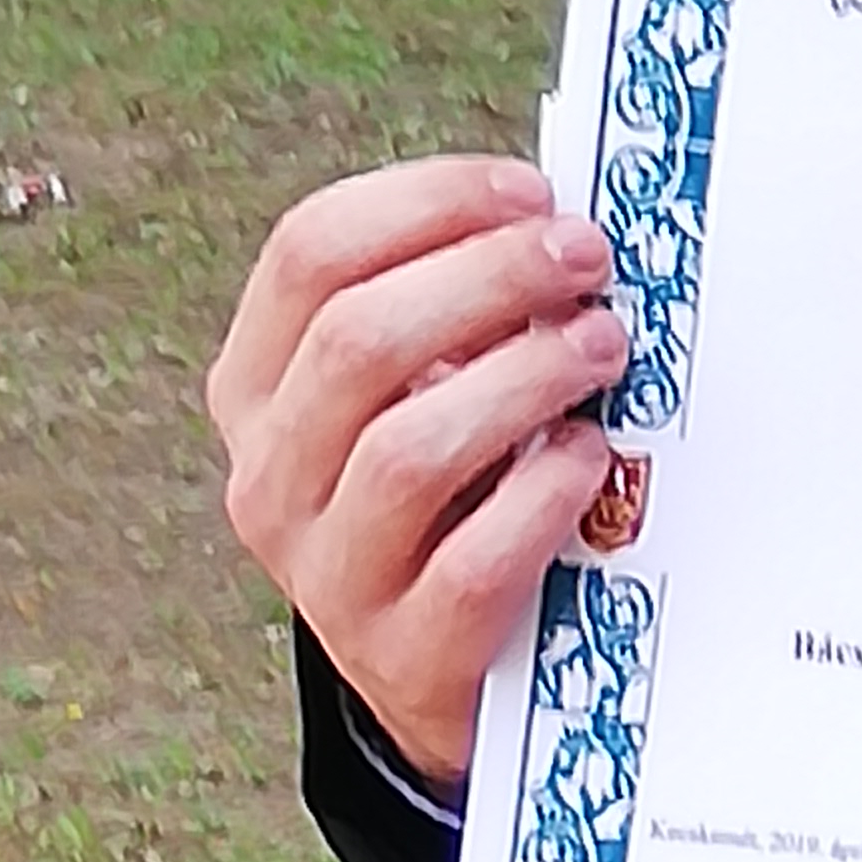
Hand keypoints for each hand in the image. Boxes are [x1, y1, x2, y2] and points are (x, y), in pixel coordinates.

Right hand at [208, 156, 630, 790]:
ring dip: (523, 379)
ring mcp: (328, 576)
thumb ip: (463, 311)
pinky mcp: (405, 654)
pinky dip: (543, 497)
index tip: (532, 191)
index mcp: (258, 387)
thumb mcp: (422, 393)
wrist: (447, 670)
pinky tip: (591, 459)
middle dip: (490, 276)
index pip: (308, 253)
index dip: (428, 203)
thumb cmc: (455, 492)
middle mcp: (271, 477)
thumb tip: (566, 219)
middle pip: (358, 339)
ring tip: (603, 348)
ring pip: (406, 451)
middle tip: (587, 258)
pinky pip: (471, 563)